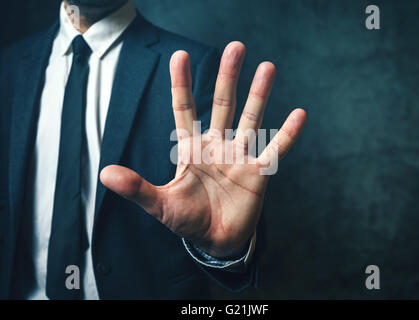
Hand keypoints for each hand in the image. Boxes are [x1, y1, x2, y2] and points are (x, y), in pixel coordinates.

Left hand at [100, 42, 306, 257]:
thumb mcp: (160, 204)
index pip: (184, 109)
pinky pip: (275, 149)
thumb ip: (137, 188)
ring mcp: (239, 157)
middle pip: (222, 104)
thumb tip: (104, 174)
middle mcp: (216, 146)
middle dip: (228, 76)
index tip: (179, 56)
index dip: (182, 84)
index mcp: (191, 149)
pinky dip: (287, 134)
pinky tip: (299, 114)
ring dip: (259, 94)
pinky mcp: (258, 173)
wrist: (216, 240)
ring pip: (251, 119)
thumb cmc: (187, 220)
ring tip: (268, 67)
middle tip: (236, 46)